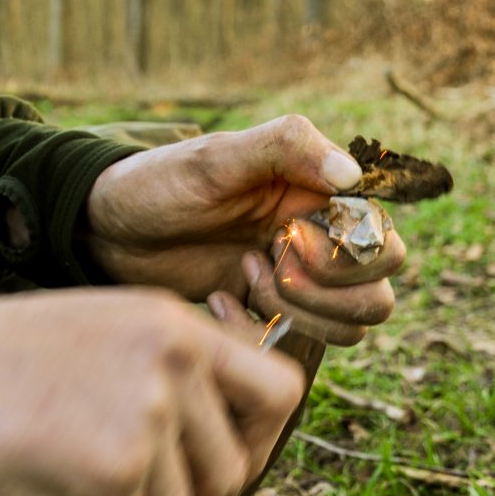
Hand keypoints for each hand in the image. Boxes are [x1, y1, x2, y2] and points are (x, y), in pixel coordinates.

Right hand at [0, 288, 303, 495]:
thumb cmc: (11, 365)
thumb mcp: (112, 336)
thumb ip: (178, 376)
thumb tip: (234, 436)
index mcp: (178, 328)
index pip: (280, 391)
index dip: (262, 439)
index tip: (226, 461)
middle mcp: (175, 364)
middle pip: (229, 474)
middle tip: (123, 493)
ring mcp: (149, 414)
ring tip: (69, 495)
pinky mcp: (115, 469)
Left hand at [85, 115, 406, 344]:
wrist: (111, 230)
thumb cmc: (163, 182)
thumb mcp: (218, 157)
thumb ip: (288, 147)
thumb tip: (352, 173)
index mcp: (323, 200)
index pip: (383, 244)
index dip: (345, 257)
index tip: (285, 238)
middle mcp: (324, 245)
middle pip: (378, 297)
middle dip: (326, 296)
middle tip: (264, 265)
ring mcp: (300, 287)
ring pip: (348, 330)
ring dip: (296, 315)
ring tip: (240, 275)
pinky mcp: (269, 317)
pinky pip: (298, 348)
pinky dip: (260, 333)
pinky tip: (217, 300)